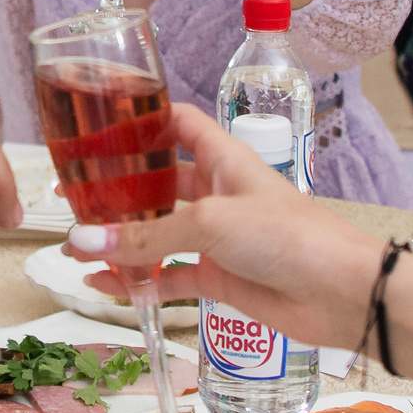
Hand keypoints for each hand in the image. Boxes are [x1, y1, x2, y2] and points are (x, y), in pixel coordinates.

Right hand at [61, 104, 376, 348]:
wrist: (342, 293)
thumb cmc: (290, 236)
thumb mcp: (210, 224)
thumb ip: (145, 237)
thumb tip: (83, 242)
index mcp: (222, 158)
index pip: (176, 123)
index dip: (140, 120)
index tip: (97, 123)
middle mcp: (217, 192)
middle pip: (157, 182)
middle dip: (117, 190)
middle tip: (71, 197)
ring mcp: (218, 237)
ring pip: (158, 234)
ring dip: (121, 241)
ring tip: (76, 249)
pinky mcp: (220, 277)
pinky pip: (169, 277)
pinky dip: (140, 282)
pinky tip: (107, 287)